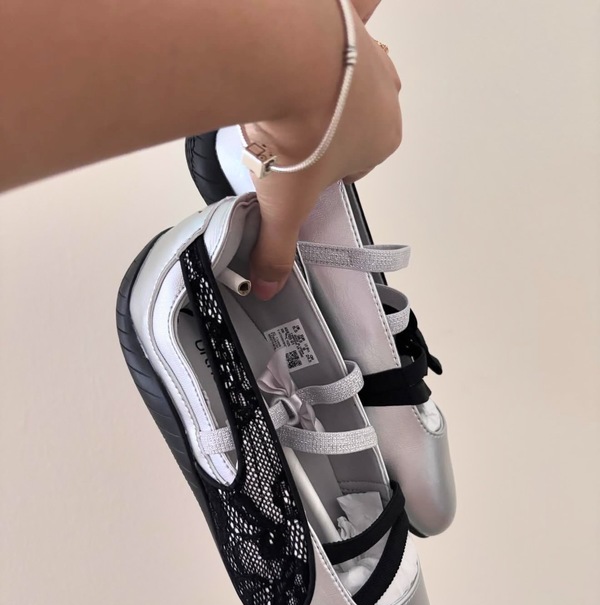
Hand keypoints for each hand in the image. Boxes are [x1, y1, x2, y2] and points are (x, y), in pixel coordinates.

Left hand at [249, 2, 400, 299]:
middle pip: (353, 115)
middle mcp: (384, 95)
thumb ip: (276, 248)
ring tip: (288, 85)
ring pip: (352, 69)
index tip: (296, 165)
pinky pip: (358, 11)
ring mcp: (369, 53)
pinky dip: (354, 12)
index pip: (353, 161)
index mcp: (381, 141)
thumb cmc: (302, 129)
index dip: (320, 167)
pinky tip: (335, 17)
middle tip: (285, 128)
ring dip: (328, 78)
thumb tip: (268, 286)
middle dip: (322, 124)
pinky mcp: (348, 19)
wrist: (288, 63)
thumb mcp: (283, 205)